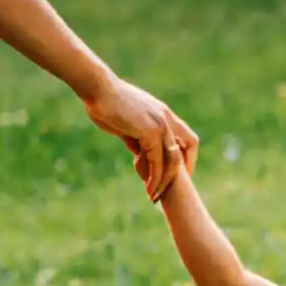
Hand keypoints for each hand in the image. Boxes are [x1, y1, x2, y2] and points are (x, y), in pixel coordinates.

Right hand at [83, 73, 197, 198]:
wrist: (98, 89)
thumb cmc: (106, 103)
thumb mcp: (127, 123)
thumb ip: (137, 138)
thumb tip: (139, 152)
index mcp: (163, 114)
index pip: (187, 138)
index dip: (187, 157)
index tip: (177, 174)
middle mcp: (167, 119)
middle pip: (187, 149)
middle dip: (180, 173)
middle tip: (168, 190)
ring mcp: (160, 125)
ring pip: (173, 160)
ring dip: (164, 181)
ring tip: (153, 196)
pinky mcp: (150, 132)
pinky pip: (157, 161)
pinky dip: (154, 177)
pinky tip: (147, 187)